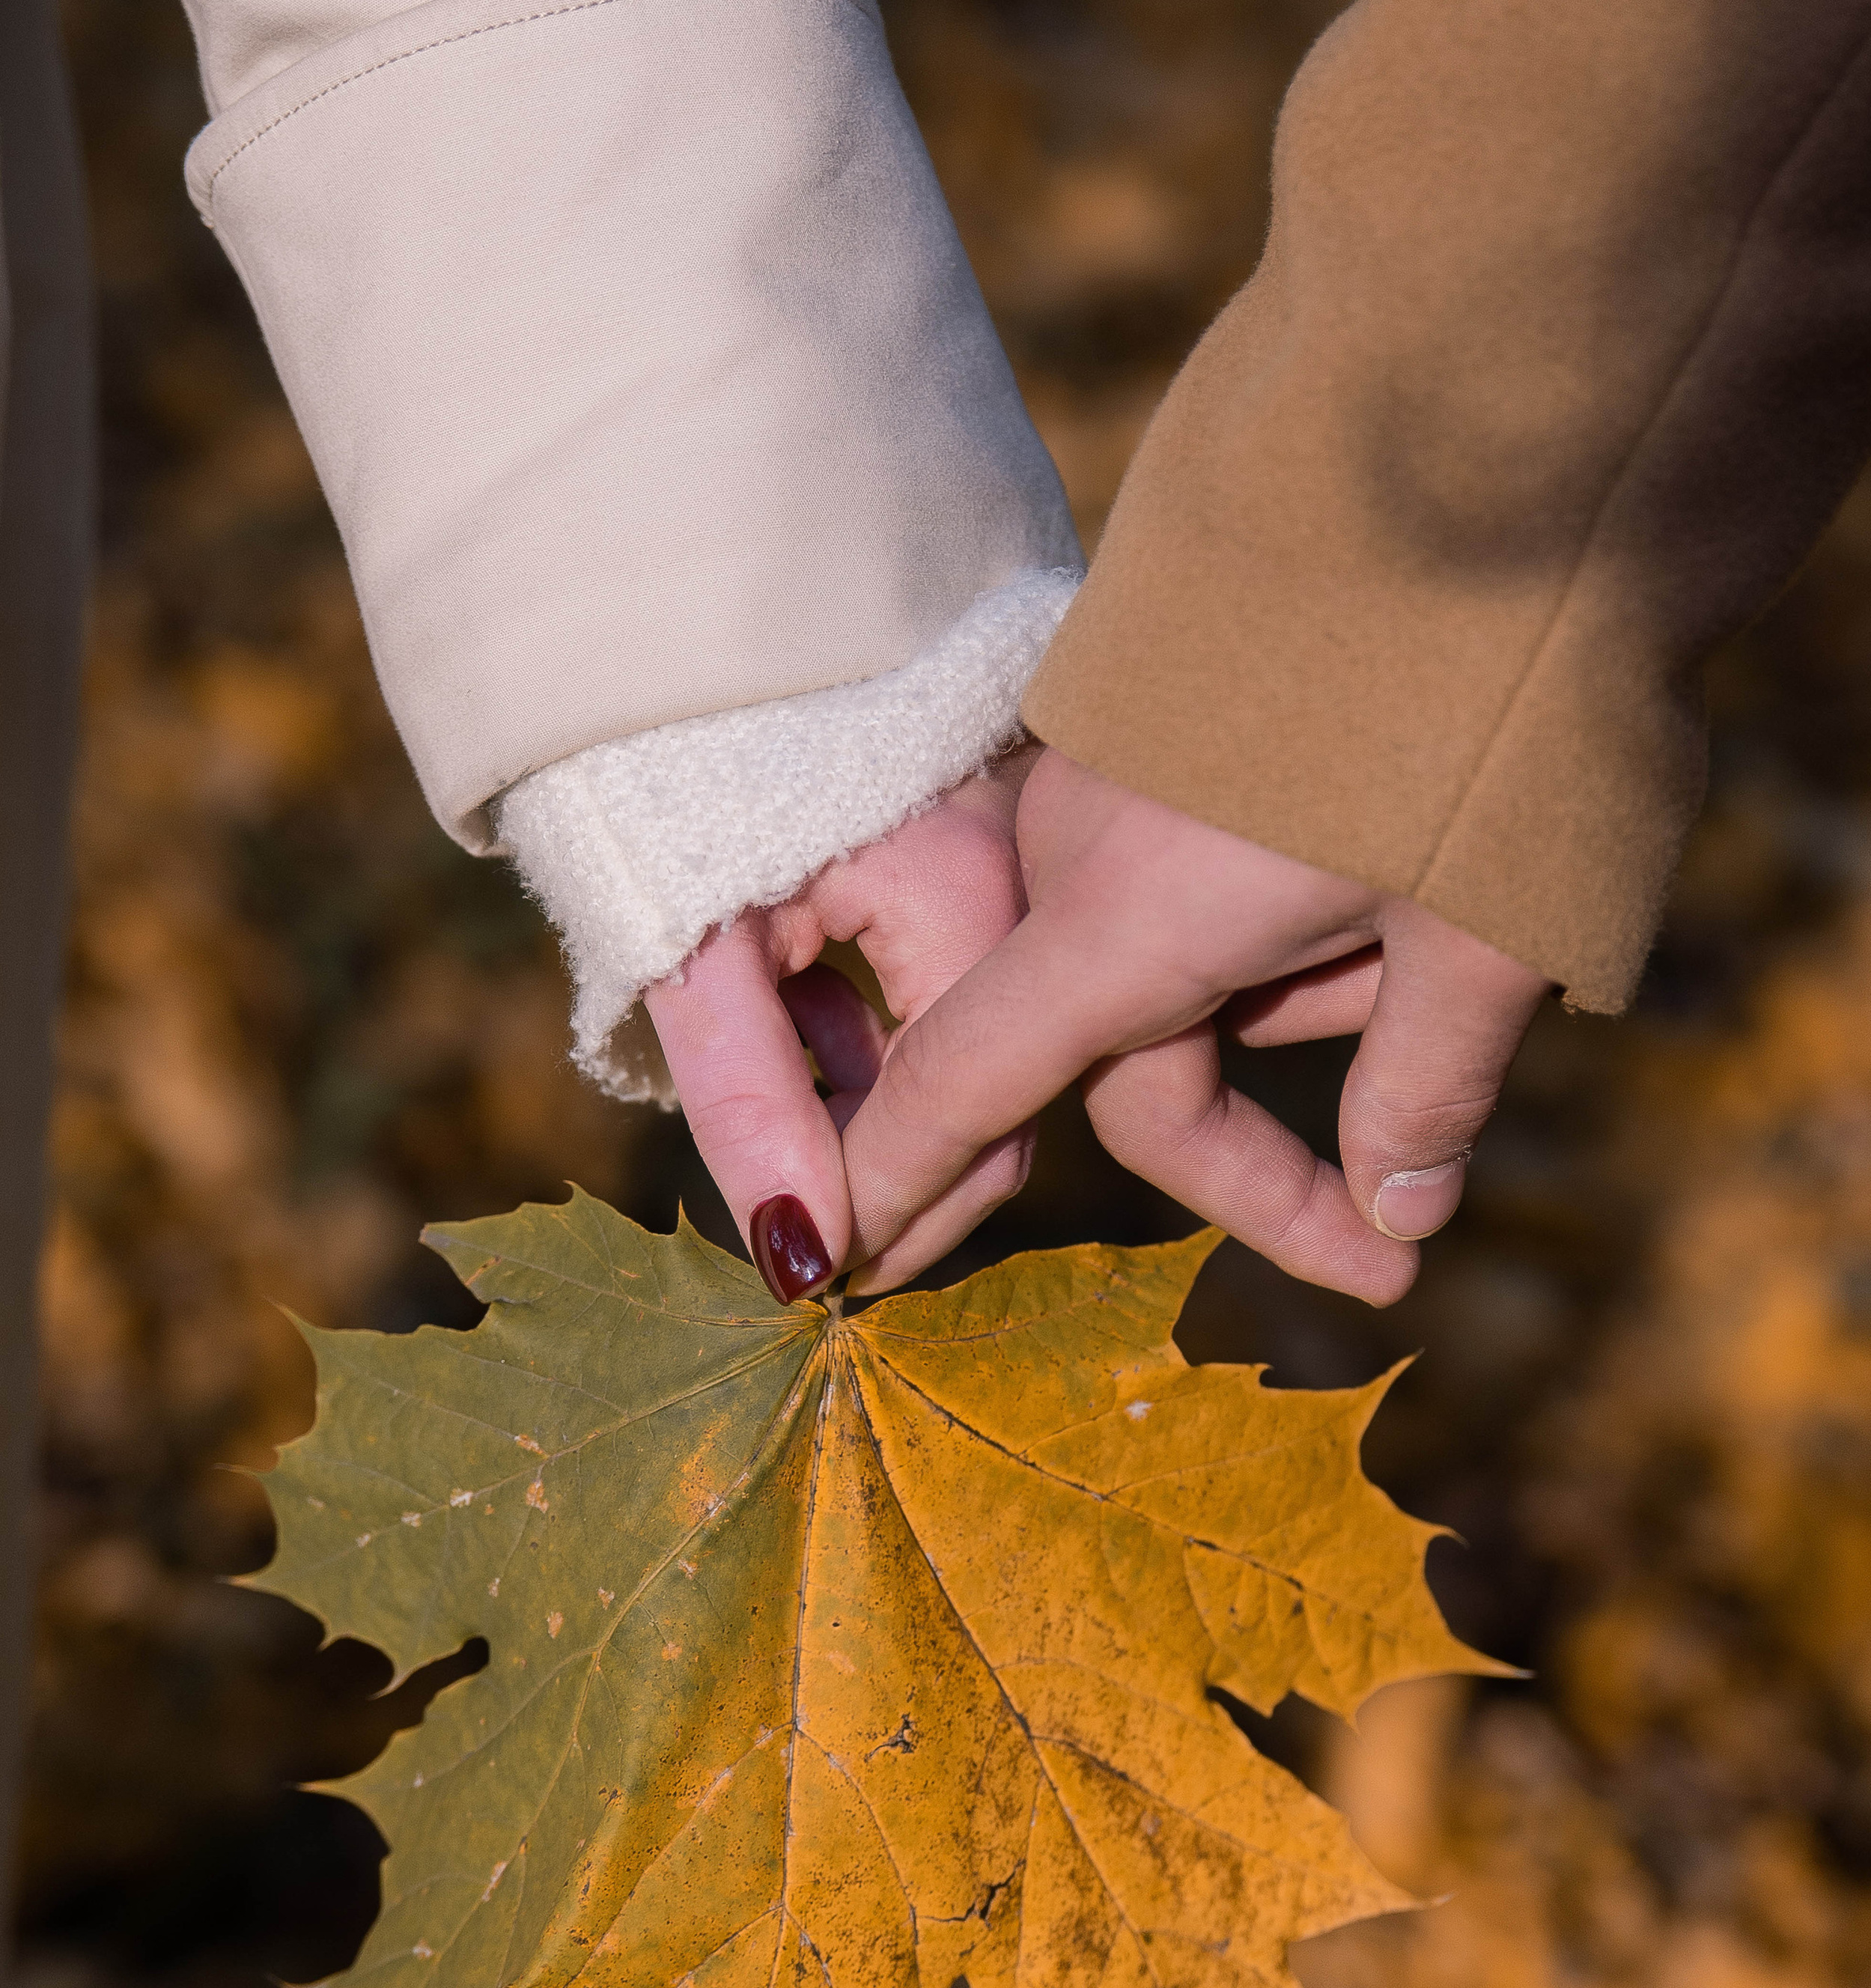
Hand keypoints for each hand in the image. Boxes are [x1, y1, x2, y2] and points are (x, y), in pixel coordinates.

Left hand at [644, 758, 1039, 1300]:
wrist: (656, 629)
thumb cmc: (666, 777)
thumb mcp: (693, 953)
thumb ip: (751, 1105)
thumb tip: (803, 1260)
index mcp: (972, 900)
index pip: (977, 1124)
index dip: (897, 1221)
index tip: (821, 1282)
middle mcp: (1021, 888)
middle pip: (993, 1098)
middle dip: (896, 1179)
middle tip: (804, 1242)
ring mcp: (1005, 870)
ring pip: (966, 1051)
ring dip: (875, 1110)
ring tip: (782, 1129)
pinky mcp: (967, 863)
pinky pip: (948, 989)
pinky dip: (874, 1039)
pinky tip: (798, 1031)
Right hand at [841, 749, 1550, 1303]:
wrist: (1500, 414)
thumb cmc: (1490, 696)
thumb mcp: (1486, 934)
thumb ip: (1423, 1091)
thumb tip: (1399, 1213)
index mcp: (1120, 918)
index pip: (966, 1089)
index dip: (901, 1185)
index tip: (841, 1272)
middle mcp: (1085, 849)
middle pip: (1120, 1053)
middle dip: (1256, 1140)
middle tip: (1395, 1234)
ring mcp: (1122, 771)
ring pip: (1178, 960)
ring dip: (1298, 1002)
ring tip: (1448, 947)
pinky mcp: (1170, 707)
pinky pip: (1198, 865)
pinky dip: (1291, 913)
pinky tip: (1408, 866)